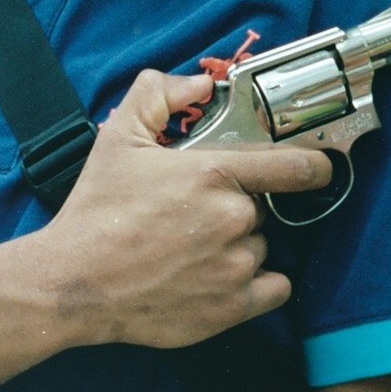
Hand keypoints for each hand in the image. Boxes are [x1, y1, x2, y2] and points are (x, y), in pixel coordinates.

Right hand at [41, 70, 331, 348]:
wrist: (71, 284)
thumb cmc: (95, 213)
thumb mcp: (118, 138)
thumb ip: (159, 96)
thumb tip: (199, 84)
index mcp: (214, 175)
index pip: (295, 166)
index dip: (315, 166)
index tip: (319, 169)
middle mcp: (233, 219)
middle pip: (263, 210)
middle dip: (238, 210)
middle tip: (194, 218)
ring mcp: (235, 265)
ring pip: (263, 248)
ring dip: (240, 248)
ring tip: (192, 251)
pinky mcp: (232, 307)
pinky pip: (274, 289)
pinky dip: (258, 286)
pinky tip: (220, 278)